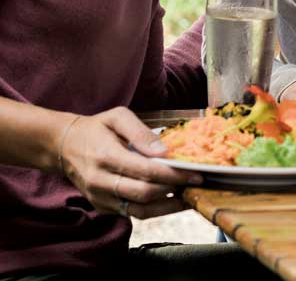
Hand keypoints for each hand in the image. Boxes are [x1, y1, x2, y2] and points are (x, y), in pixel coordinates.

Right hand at [57, 108, 200, 218]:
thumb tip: (164, 151)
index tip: (196, 173)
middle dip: (174, 189)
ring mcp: (99, 198)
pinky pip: (131, 213)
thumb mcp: (117, 117)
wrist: (63, 146)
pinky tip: (170, 200)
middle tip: (196, 183)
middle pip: (143, 193)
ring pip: (139, 210)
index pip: (145, 171)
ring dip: (167, 206)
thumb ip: (141, 132)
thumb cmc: (95, 129)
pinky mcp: (101, 207)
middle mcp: (100, 181)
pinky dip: (153, 210)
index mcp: (106, 156)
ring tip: (189, 196)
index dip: (173, 174)